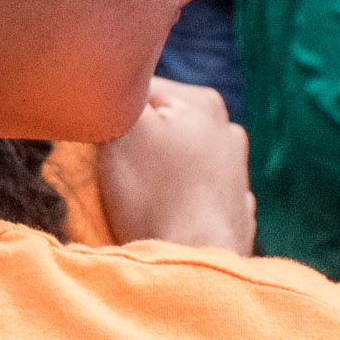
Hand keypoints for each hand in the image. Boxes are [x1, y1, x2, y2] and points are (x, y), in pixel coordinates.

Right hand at [93, 77, 253, 252]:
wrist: (193, 262)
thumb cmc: (153, 195)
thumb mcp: (122, 127)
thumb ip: (119, 91)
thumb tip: (115, 77)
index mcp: (202, 101)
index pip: (140, 89)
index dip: (113, 115)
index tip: (103, 145)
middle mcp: (228, 129)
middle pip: (162, 124)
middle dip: (139, 144)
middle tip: (120, 174)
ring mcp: (237, 171)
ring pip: (179, 158)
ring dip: (159, 172)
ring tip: (143, 199)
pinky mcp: (234, 209)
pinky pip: (194, 193)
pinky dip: (178, 200)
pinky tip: (166, 216)